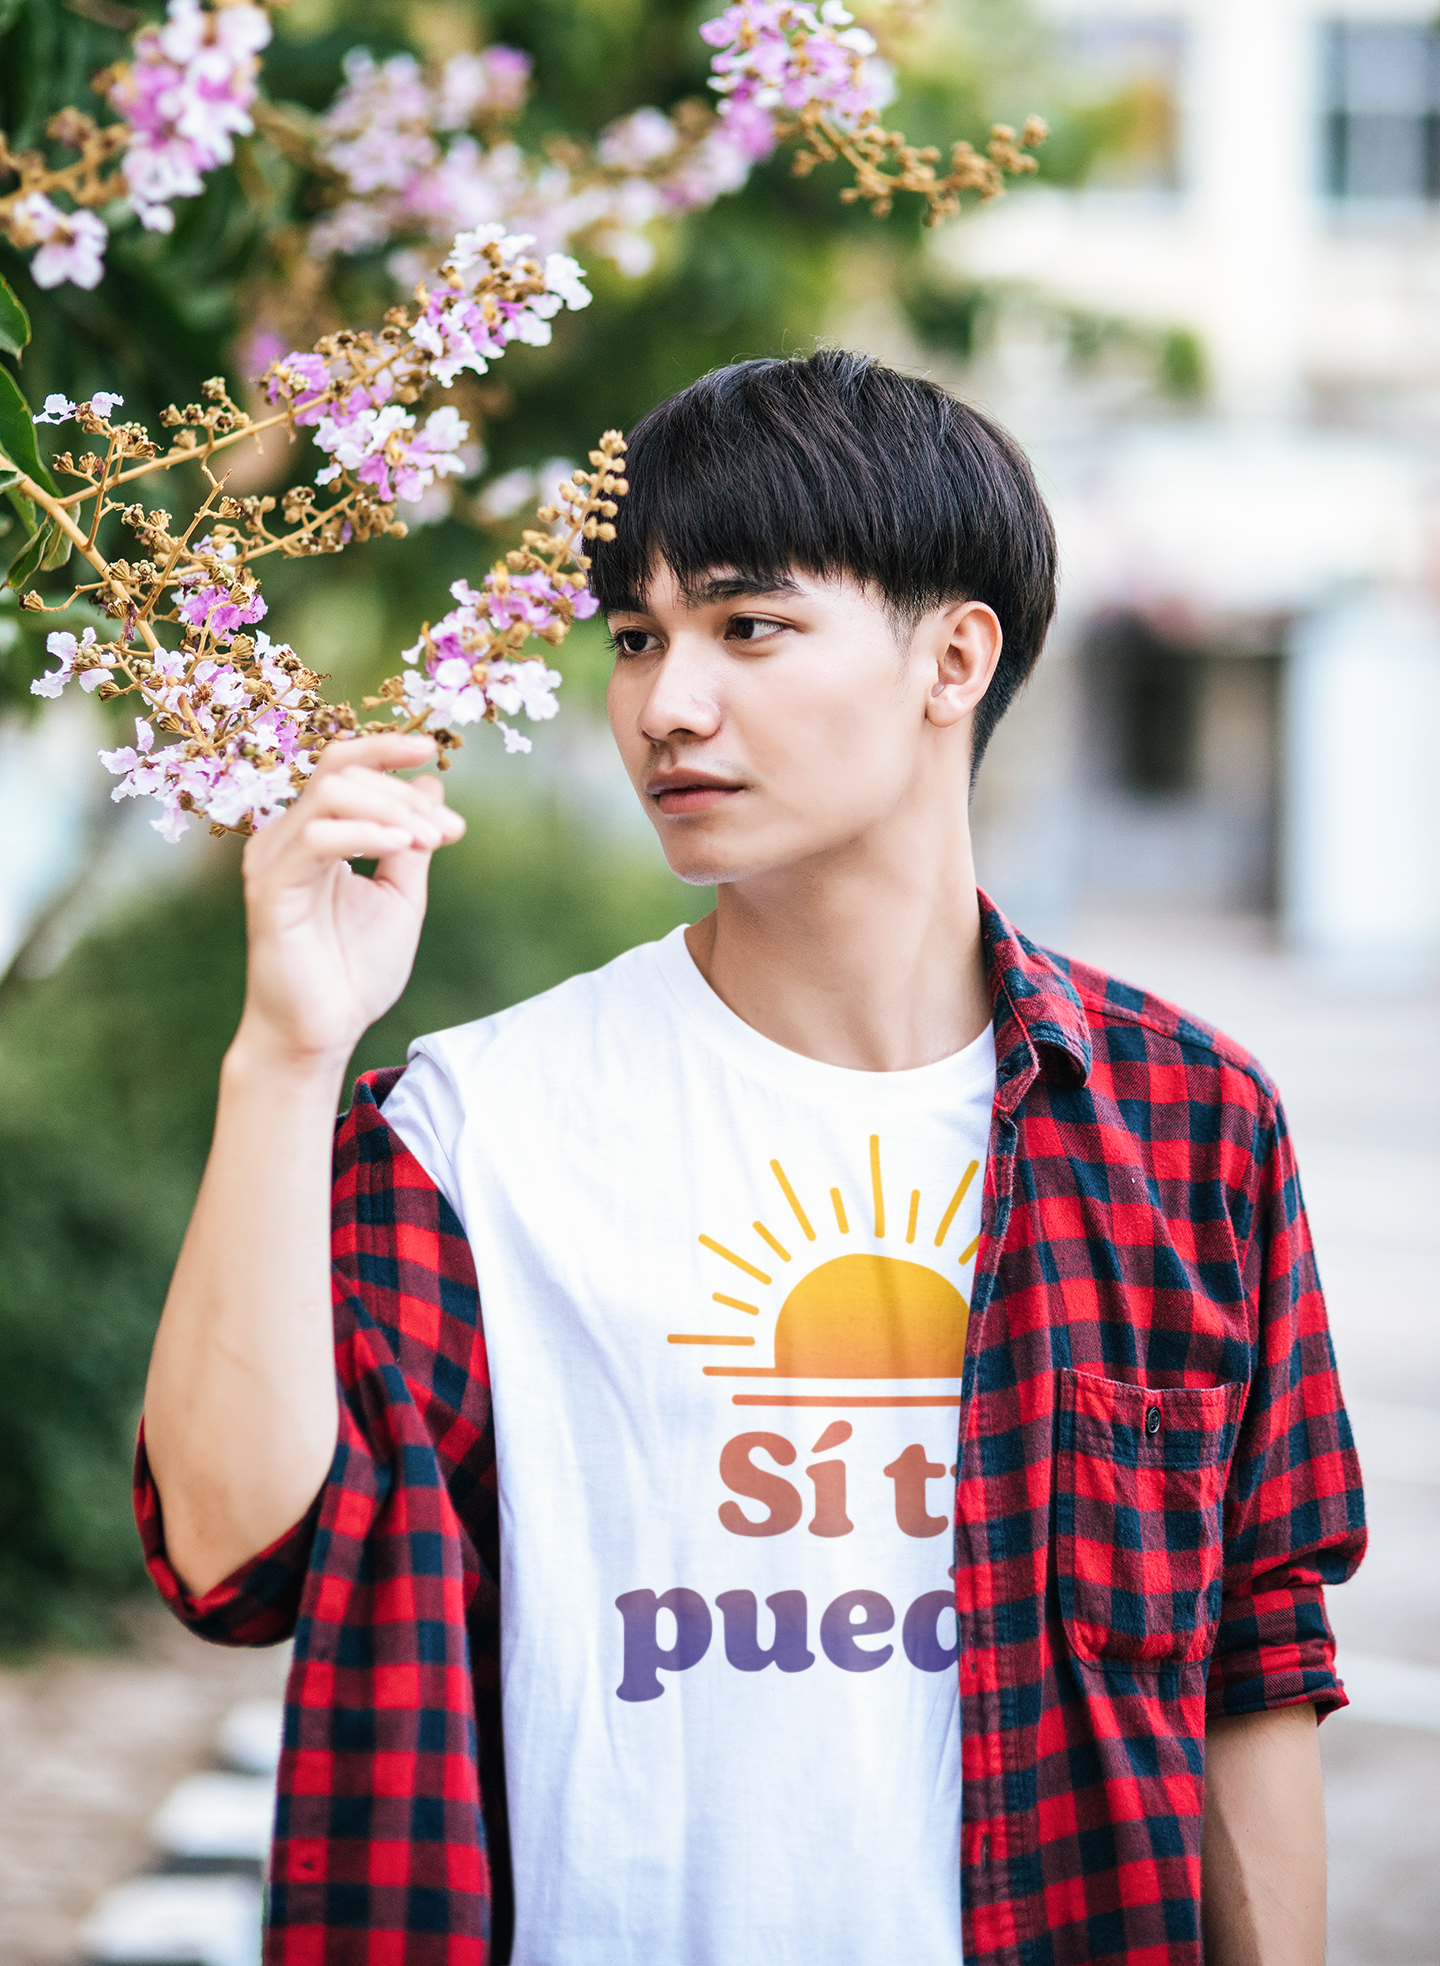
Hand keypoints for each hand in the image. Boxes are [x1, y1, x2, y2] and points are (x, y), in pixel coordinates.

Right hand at [233, 733, 465, 1071]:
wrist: (323, 1032)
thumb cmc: (355, 970)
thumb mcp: (400, 895)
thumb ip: (411, 841)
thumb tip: (430, 784)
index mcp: (313, 834)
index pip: (341, 766)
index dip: (384, 747)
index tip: (433, 748)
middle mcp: (285, 838)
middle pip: (340, 772)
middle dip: (405, 794)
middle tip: (451, 831)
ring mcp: (272, 861)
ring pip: (329, 795)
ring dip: (392, 810)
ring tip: (432, 841)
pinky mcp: (271, 890)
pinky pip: (318, 839)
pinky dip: (367, 834)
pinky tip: (404, 848)